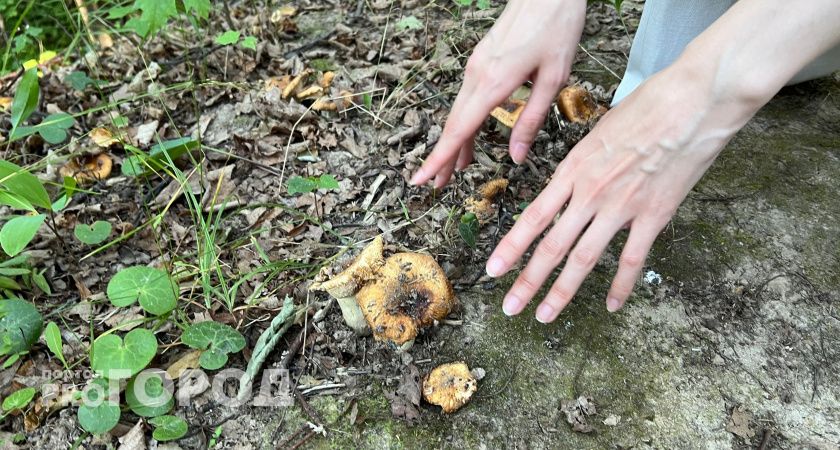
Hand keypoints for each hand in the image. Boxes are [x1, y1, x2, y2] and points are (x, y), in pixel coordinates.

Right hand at [410, 0, 586, 187]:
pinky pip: (467, 98)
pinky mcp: (482, 60)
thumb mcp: (554, 79)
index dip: (439, 158)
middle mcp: (477, 75)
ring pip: (459, 112)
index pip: (459, 130)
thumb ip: (531, 120)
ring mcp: (476, 66)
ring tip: (455, 170)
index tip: (421, 179)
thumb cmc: (557, 28)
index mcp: (493, 82)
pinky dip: (465, 122)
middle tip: (435, 185)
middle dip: (442, 157)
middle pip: (453, 124)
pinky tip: (471, 136)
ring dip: (455, 141)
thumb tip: (516, 157)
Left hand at [485, 65, 758, 321]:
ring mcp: (622, 206)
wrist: (695, 101)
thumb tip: (573, 182)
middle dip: (527, 281)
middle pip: (551, 246)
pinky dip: (622, 286)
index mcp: (574, 168)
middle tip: (509, 307)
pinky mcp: (654, 215)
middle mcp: (590, 192)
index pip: (534, 216)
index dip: (511, 247)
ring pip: (584, 258)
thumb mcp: (600, 131)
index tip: (493, 269)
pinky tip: (612, 306)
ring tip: (544, 316)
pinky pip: (632, 258)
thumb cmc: (649, 105)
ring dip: (562, 291)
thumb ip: (584, 164)